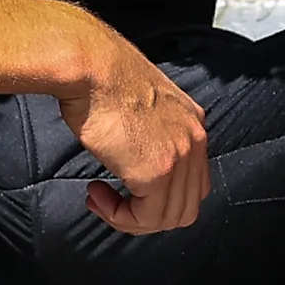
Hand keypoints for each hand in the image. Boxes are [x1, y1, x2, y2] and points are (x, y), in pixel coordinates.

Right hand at [0, 0, 212, 233]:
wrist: (89, 66)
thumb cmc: (99, 79)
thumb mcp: (139, 105)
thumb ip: (150, 132)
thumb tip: (136, 156)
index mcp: (194, 123)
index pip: (194, 182)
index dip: (161, 197)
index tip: (127, 189)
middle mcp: (195, 140)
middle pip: (187, 206)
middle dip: (148, 214)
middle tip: (112, 202)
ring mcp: (180, 156)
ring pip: (168, 217)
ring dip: (129, 217)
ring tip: (99, 198)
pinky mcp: (156, 171)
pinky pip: (146, 218)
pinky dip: (120, 217)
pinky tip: (96, 195)